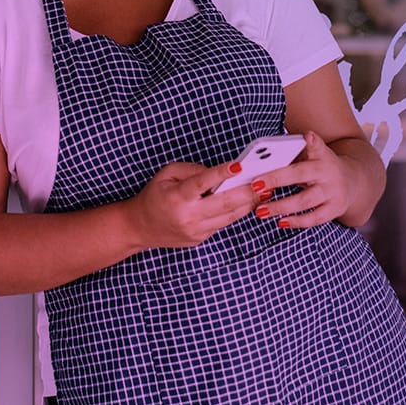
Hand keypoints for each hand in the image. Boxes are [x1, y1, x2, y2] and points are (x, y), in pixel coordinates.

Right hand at [123, 161, 264, 248]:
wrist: (140, 228)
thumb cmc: (154, 196)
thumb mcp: (166, 174)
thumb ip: (192, 170)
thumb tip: (220, 172)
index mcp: (177, 197)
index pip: (202, 183)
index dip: (222, 173)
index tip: (239, 165)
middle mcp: (188, 216)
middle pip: (224, 203)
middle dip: (248, 191)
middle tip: (265, 180)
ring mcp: (196, 231)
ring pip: (229, 216)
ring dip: (249, 203)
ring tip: (265, 190)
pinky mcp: (200, 239)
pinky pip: (223, 223)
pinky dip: (236, 212)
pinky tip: (248, 202)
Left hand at [248, 131, 359, 229]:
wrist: (353, 182)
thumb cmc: (322, 167)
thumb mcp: (314, 155)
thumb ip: (294, 153)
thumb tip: (265, 155)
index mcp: (322, 156)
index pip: (318, 147)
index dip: (313, 142)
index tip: (308, 136)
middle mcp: (328, 173)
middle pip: (301, 174)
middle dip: (277, 179)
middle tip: (256, 184)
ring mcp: (333, 192)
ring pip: (305, 200)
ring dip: (281, 206)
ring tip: (261, 210)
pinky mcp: (335, 209)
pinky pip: (314, 218)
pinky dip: (296, 221)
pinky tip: (281, 221)